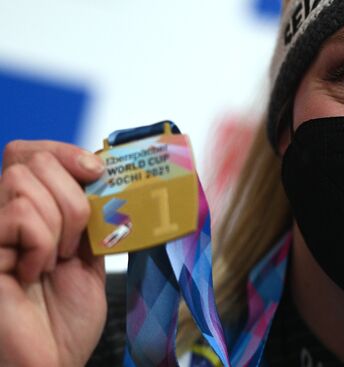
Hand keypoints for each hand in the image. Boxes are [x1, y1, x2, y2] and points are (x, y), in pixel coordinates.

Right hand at [0, 140, 106, 366]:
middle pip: (32, 160)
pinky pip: (19, 214)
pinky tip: (32, 272)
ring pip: (24, 181)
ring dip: (58, 225)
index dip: (63, 151)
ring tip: (52, 263)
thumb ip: (92, 216)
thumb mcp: (90, 257)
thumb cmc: (65, 321)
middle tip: (74, 244)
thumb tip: (103, 174)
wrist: (49, 363)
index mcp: (31, 214)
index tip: (95, 170)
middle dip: (71, 199)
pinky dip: (41, 243)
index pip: (31, 153)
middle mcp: (3, 215)